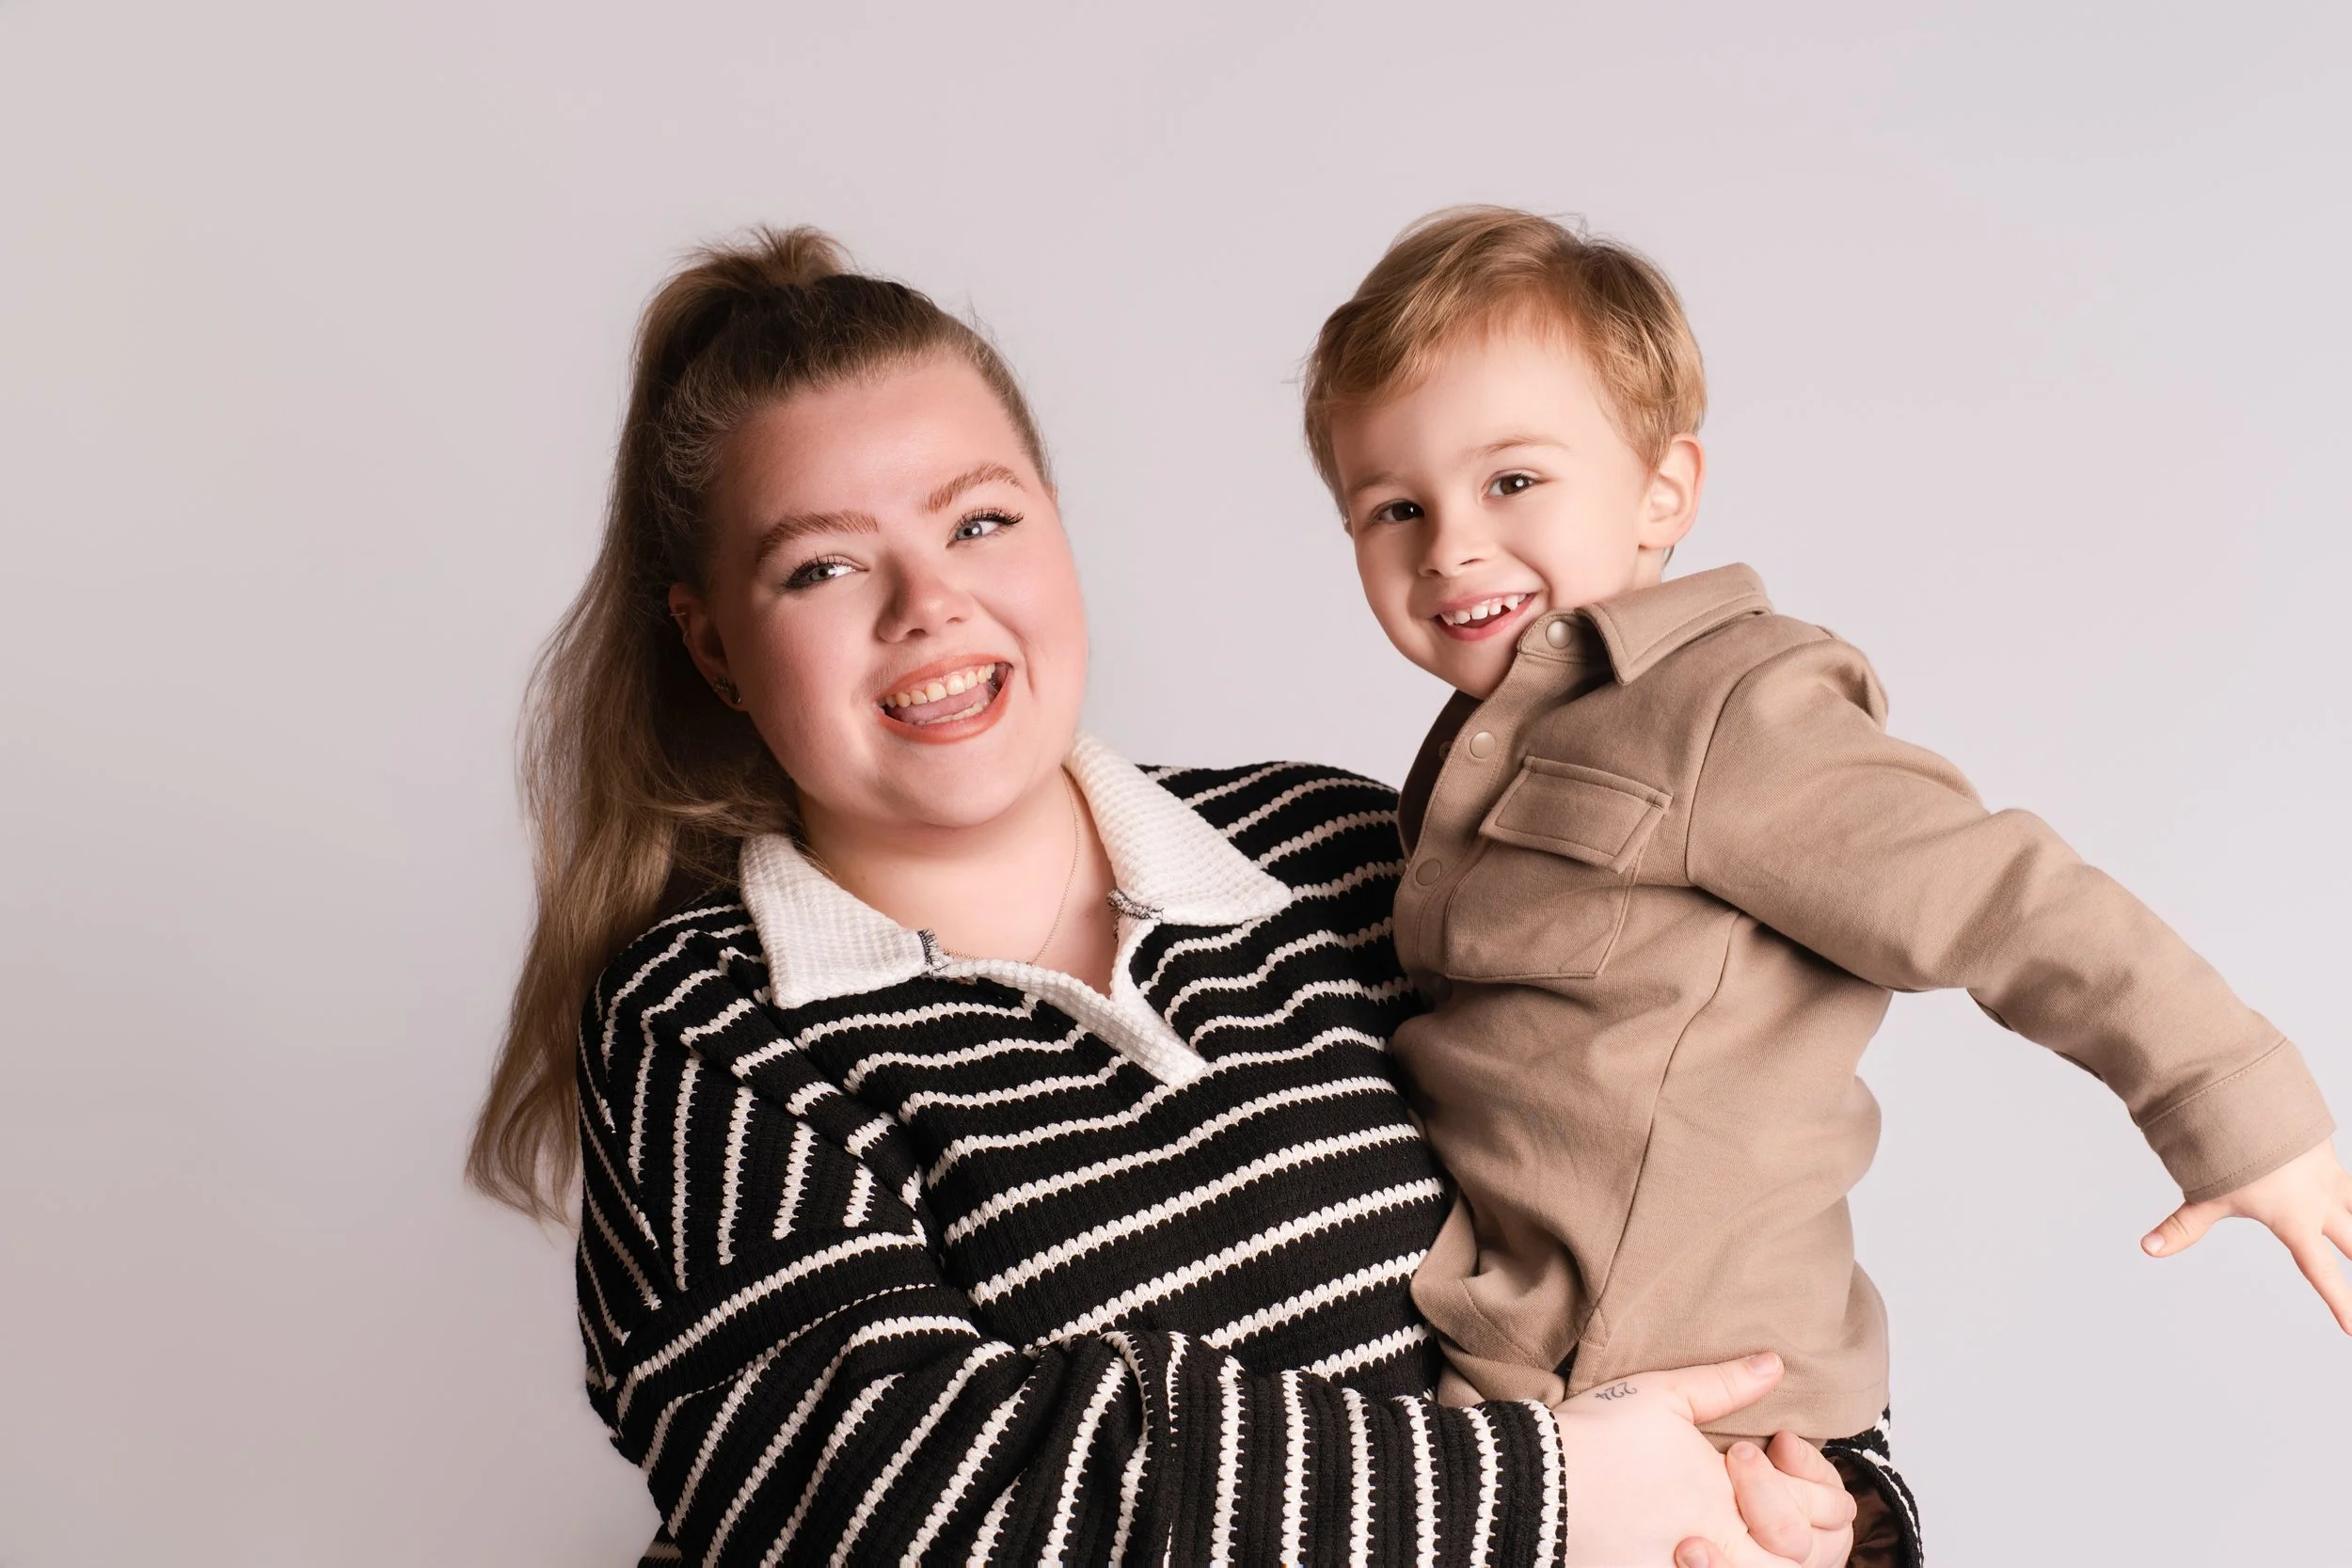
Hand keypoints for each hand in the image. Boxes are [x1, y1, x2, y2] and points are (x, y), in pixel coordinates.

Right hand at [1549, 1352, 1855, 1567]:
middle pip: (1811, 1557)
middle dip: (1814, 1522)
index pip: (1817, 1505)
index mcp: (1735, 1500)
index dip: (1810, 1473)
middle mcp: (1727, 1549)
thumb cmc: (1593, 1440)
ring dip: (1782, 1549)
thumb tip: (1774, 1365)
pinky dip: (1732, 1562)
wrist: (1531, 1486)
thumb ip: (1726, 1384)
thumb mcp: (1662, 1396)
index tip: (1773, 1446)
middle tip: (1779, 1483)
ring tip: (1757, 1518)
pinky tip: (1717, 1539)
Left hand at [2143, 1137, 2351, 1332]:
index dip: (2339, 1300)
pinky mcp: (2328, 1155)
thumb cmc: (2226, 1152)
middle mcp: (2318, 1201)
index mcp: (2293, 1220)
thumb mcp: (2204, 1194)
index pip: (2319, 1270)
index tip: (2351, 1329)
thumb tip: (2147, 1248)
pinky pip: (2351, 1183)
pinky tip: (2351, 1203)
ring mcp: (2328, 1176)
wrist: (2249, 1099)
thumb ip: (2181, 1226)